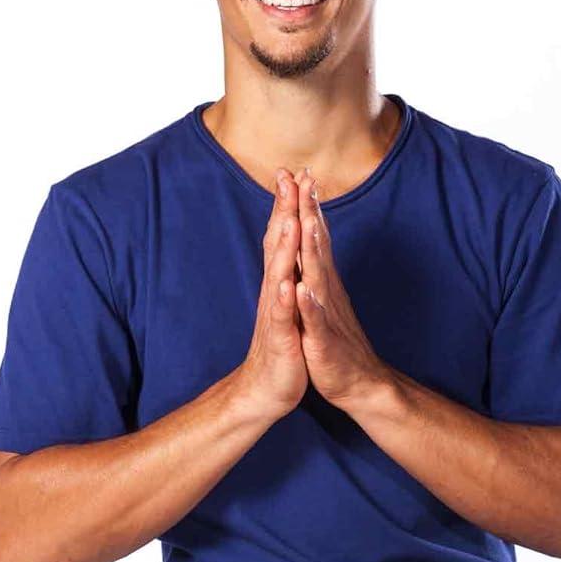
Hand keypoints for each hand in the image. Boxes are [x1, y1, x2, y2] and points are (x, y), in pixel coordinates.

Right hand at [237, 169, 308, 418]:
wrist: (267, 389)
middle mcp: (274, 291)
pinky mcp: (281, 339)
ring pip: (279, 275)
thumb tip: (288, 245)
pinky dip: (285, 300)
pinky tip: (288, 284)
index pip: (283, 237)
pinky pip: (282, 316)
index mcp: (280, 282)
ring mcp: (276, 313)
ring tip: (289, 219)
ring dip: (283, 248)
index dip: (287, 205)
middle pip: (277, 244)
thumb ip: (286, 273)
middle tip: (287, 177)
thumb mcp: (287, 304)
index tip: (293, 172)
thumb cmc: (282, 346)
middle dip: (283, 211)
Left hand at [293, 166, 390, 407]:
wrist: (358, 383)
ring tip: (306, 222)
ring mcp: (326, 314)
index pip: (314, 236)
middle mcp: (327, 290)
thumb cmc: (336, 343)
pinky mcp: (323, 340)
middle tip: (302, 179)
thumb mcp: (323, 300)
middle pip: (317, 245)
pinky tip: (302, 290)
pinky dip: (309, 304)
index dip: (305, 205)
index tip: (296, 173)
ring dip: (311, 249)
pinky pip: (316, 320)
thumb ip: (317, 270)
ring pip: (318, 276)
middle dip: (308, 212)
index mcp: (323, 281)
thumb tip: (312, 238)